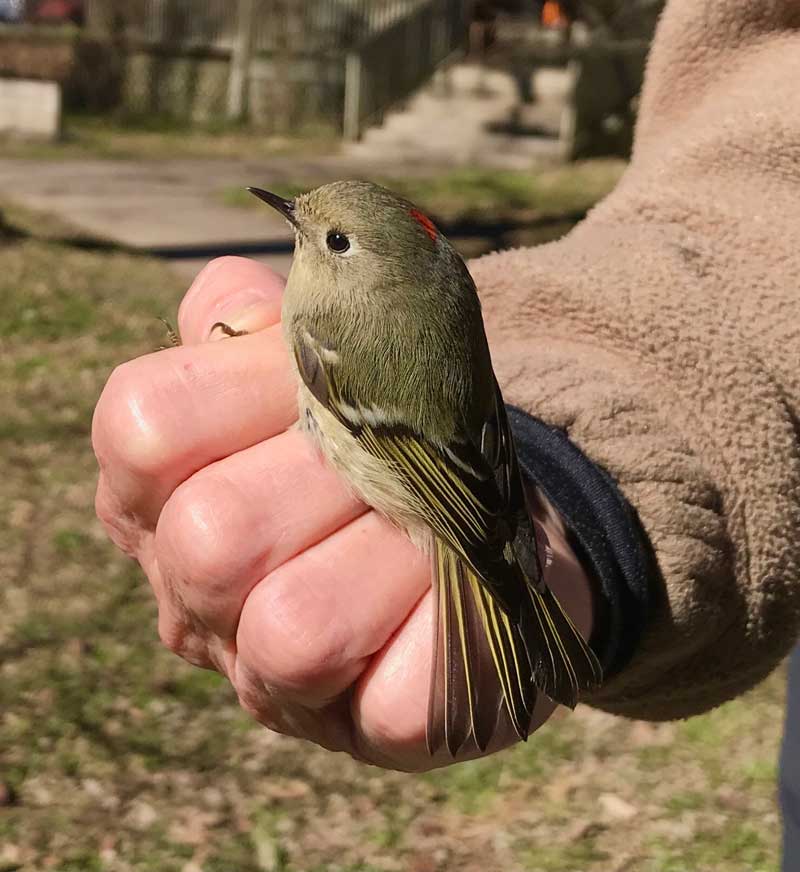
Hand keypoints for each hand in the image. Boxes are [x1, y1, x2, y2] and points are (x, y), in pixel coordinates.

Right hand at [92, 256, 595, 771]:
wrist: (484, 519)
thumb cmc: (387, 426)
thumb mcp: (329, 354)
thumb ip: (274, 317)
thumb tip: (255, 294)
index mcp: (163, 490)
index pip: (145, 427)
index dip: (244, 387)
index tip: (321, 381)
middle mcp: (194, 593)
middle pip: (214, 535)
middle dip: (336, 472)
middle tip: (390, 462)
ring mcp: (272, 677)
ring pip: (295, 624)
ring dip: (396, 548)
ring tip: (430, 526)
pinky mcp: (370, 727)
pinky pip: (402, 695)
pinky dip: (450, 623)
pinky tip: (456, 586)